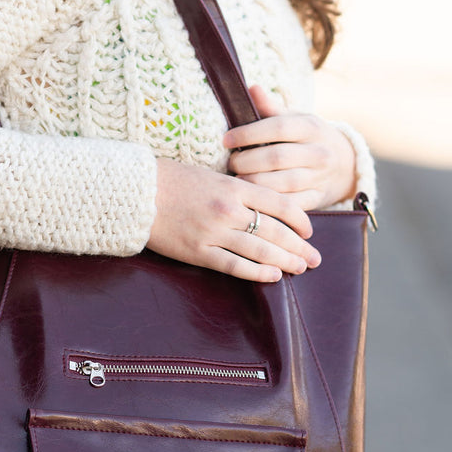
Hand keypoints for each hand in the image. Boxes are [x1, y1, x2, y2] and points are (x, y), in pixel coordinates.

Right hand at [147, 157, 320, 283]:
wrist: (137, 191)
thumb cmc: (173, 180)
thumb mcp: (212, 174)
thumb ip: (238, 189)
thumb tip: (263, 207)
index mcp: (235, 187)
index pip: (281, 204)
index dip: (301, 220)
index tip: (309, 231)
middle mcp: (229, 210)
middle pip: (277, 232)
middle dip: (300, 247)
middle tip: (314, 258)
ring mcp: (214, 232)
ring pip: (261, 252)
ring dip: (285, 262)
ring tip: (299, 268)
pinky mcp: (198, 252)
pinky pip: (235, 266)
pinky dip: (257, 273)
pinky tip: (272, 277)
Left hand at [223, 85, 356, 210]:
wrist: (345, 165)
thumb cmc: (308, 138)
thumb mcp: (296, 119)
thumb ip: (271, 108)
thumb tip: (251, 88)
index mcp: (312, 128)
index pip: (278, 128)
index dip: (249, 133)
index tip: (226, 139)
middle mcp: (319, 153)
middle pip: (277, 158)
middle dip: (247, 161)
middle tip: (230, 162)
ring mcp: (320, 178)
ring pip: (282, 184)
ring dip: (254, 182)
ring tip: (237, 179)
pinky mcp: (318, 199)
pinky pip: (290, 204)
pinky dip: (269, 201)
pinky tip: (253, 196)